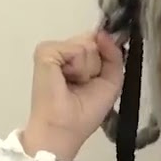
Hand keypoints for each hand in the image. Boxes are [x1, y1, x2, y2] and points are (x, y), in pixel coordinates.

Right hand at [22, 30, 124, 160]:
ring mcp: (53, 50)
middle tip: (82, 85)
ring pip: (87, 44)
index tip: (98, 75)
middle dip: (96, 65)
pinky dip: (78, 68)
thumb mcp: (111, 80)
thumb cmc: (85, 112)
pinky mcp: (45, 52)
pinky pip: (76, 49)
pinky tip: (66, 80)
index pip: (96, 40)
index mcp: (76, 58)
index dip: (104, 54)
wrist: (66, 128)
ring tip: (74, 85)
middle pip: (93, 40)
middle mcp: (64, 51)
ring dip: (88, 69)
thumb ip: (114, 54)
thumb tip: (103, 33)